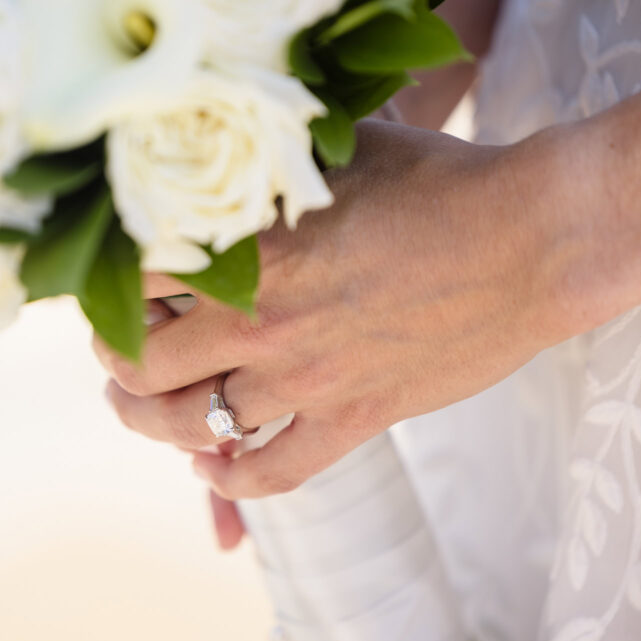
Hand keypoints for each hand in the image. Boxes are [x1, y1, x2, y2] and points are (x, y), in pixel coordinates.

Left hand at [98, 119, 589, 499]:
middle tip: (113, 357)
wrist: (533, 238)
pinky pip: (273, 475)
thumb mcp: (338, 156)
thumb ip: (268, 172)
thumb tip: (223, 166)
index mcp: (251, 253)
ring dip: (152, 425)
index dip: (107, 288)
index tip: (110, 289)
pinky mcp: (355, 419)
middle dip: (114, 365)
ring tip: (139, 413)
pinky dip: (231, 484)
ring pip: (193, 427)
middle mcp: (264, 324)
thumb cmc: (439, 181)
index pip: (135, 282)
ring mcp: (308, 380)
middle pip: (145, 367)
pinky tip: (211, 472)